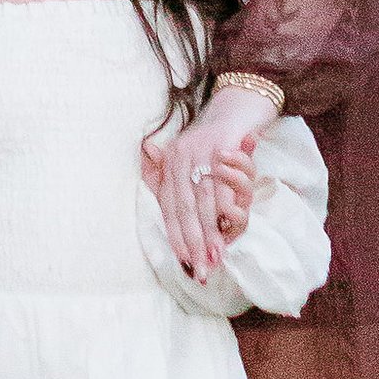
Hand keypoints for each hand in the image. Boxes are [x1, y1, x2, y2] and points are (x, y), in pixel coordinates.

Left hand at [144, 83, 277, 279]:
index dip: (175, 234)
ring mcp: (200, 153)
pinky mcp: (221, 148)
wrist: (234, 107)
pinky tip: (227, 228)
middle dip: (193, 242)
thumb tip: (145, 159)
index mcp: (171, 163)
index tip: (183, 260)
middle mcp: (181, 158)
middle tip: (199, 271)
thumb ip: (163, 168)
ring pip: (203, 202)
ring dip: (210, 232)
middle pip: (184, 208)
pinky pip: (223, 186)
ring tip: (213, 258)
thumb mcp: (183, 154)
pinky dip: (225, 210)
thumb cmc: (207, 139)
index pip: (169, 205)